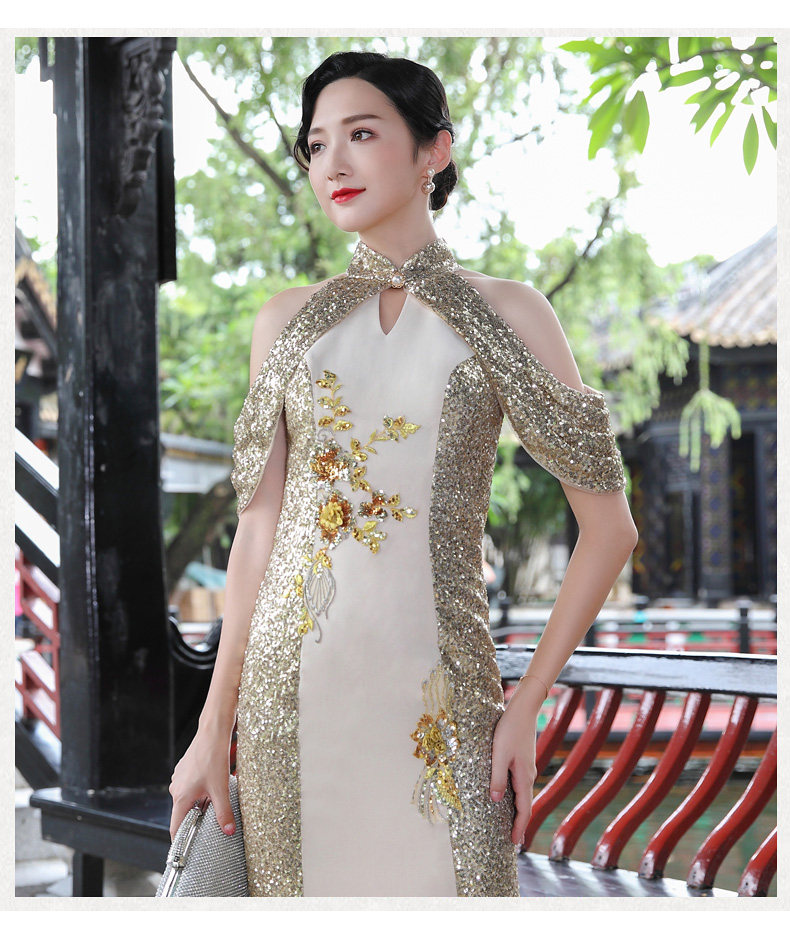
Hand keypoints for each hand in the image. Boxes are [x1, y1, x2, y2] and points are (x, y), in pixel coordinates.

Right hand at [168, 727, 234, 841]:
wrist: (212, 733)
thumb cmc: (213, 758)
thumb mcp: (221, 789)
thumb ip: (224, 813)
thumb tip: (228, 831)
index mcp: (181, 797)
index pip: (176, 827)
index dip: (180, 840)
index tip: (185, 850)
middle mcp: (176, 788)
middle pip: (184, 813)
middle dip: (196, 819)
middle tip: (210, 825)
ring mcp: (180, 778)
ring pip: (189, 799)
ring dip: (200, 803)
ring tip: (215, 802)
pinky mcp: (186, 770)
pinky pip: (191, 787)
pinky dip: (201, 791)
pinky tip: (213, 786)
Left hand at [489, 694, 538, 845]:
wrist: (523, 709)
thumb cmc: (509, 730)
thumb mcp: (499, 754)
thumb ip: (497, 778)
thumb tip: (495, 800)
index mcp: (524, 777)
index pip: (524, 809)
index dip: (519, 827)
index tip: (515, 843)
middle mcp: (528, 775)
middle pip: (525, 804)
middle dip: (519, 822)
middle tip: (512, 839)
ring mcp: (526, 768)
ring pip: (522, 794)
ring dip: (517, 810)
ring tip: (509, 822)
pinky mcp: (522, 760)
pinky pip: (519, 784)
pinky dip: (515, 796)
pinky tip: (507, 795)